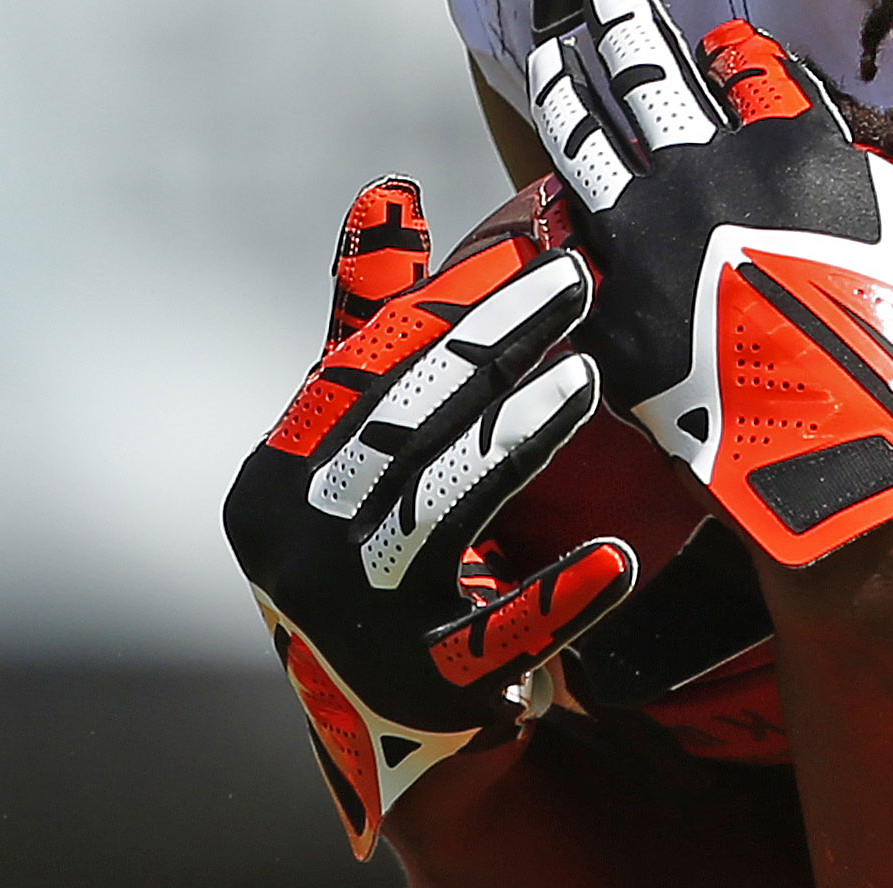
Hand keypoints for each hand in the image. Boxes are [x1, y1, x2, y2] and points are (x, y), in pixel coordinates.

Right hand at [223, 180, 636, 856]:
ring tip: (590, 380)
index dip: (449, 303)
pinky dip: (553, 599)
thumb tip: (386, 191)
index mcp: (278, 473)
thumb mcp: (357, 429)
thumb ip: (374, 320)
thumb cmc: (375, 525)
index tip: (528, 245)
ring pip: (442, 512)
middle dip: (494, 345)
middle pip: (406, 425)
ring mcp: (356, 621)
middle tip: (579, 281)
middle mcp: (298, 547)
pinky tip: (614, 561)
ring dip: (517, 440)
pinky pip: (496, 637)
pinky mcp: (424, 687)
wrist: (383, 702)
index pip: (367, 369)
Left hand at [529, 0, 892, 565]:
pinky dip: (553, 213)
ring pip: (587, 140)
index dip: (733, 49)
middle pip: (650, 74)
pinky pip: (567, 250)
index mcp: (796, 149)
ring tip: (553, 54)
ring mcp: (650, 248)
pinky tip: (543, 192)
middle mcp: (709, 178)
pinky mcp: (613, 322)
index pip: (747, 66)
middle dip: (627, 26)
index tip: (721, 44)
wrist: (866, 475)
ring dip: (568, 86)